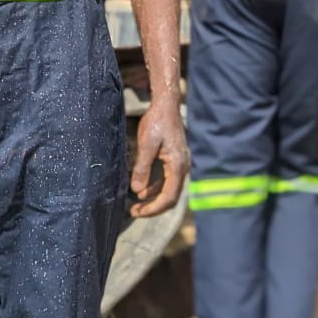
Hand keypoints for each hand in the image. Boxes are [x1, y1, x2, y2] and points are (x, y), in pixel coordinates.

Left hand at [130, 96, 188, 217]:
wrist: (166, 105)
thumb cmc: (156, 121)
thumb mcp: (146, 144)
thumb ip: (142, 168)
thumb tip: (137, 190)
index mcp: (177, 166)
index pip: (169, 197)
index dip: (153, 208)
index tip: (137, 212)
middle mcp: (182, 167)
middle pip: (171, 197)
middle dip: (153, 207)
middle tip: (135, 211)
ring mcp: (179, 164)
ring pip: (169, 190)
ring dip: (153, 198)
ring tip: (136, 203)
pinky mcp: (174, 160)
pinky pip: (166, 180)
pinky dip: (155, 187)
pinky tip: (142, 189)